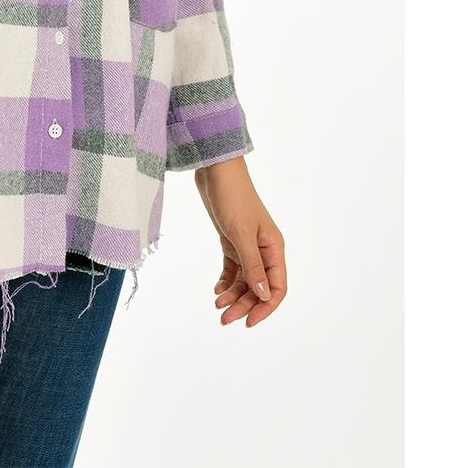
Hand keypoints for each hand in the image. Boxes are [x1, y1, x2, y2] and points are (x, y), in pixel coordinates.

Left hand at [193, 157, 286, 328]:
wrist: (215, 171)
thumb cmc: (232, 198)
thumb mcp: (241, 234)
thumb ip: (252, 266)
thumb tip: (264, 295)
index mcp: (274, 248)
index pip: (277, 287)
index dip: (265, 307)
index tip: (248, 322)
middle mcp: (264, 249)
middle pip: (258, 287)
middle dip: (243, 305)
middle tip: (224, 319)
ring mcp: (248, 245)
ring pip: (245, 280)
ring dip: (233, 295)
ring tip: (217, 306)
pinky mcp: (232, 240)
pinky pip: (233, 269)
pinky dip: (226, 282)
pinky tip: (217, 291)